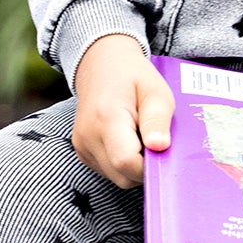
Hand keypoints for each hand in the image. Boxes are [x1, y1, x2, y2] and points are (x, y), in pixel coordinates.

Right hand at [70, 34, 172, 187]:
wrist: (101, 64)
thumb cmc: (132, 76)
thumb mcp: (155, 91)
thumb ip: (157, 120)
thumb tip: (159, 147)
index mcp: (106, 118)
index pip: (126, 162)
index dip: (149, 166)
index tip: (161, 150)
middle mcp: (88, 136)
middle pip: (121, 176)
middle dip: (143, 168)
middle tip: (152, 141)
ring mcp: (82, 146)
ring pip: (116, 178)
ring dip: (133, 167)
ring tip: (139, 138)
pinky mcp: (82, 151)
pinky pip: (108, 172)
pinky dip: (122, 164)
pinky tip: (128, 141)